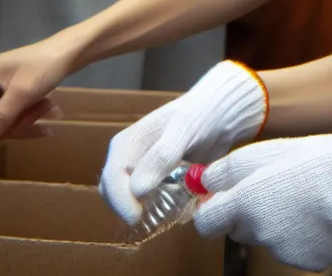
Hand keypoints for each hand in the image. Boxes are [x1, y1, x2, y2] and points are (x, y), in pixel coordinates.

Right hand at [0, 35, 75, 159]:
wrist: (71, 52)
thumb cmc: (45, 66)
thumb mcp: (23, 93)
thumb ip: (1, 119)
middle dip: (14, 125)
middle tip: (39, 123)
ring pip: (3, 123)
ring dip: (27, 121)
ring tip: (51, 110)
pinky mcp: (10, 96)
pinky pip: (13, 117)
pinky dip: (30, 117)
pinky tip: (51, 111)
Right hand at [99, 60, 268, 224]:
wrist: (220, 114)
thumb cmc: (199, 115)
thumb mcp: (182, 131)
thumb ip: (161, 157)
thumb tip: (137, 190)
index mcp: (125, 144)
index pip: (111, 181)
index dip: (120, 202)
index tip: (138, 217)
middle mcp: (128, 159)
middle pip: (115, 195)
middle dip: (129, 209)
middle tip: (154, 218)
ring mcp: (141, 171)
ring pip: (131, 201)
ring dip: (144, 210)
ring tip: (169, 209)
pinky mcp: (157, 181)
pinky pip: (149, 202)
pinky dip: (158, 208)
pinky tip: (177, 204)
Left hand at [194, 121, 331, 270]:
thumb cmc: (314, 159)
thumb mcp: (264, 153)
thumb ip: (226, 171)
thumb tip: (201, 182)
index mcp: (244, 204)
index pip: (205, 222)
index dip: (213, 208)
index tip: (223, 196)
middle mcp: (258, 234)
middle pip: (238, 228)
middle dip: (248, 211)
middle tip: (274, 186)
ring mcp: (284, 252)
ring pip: (268, 238)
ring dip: (278, 221)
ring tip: (306, 194)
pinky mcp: (308, 263)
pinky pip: (295, 249)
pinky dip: (302, 235)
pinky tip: (320, 212)